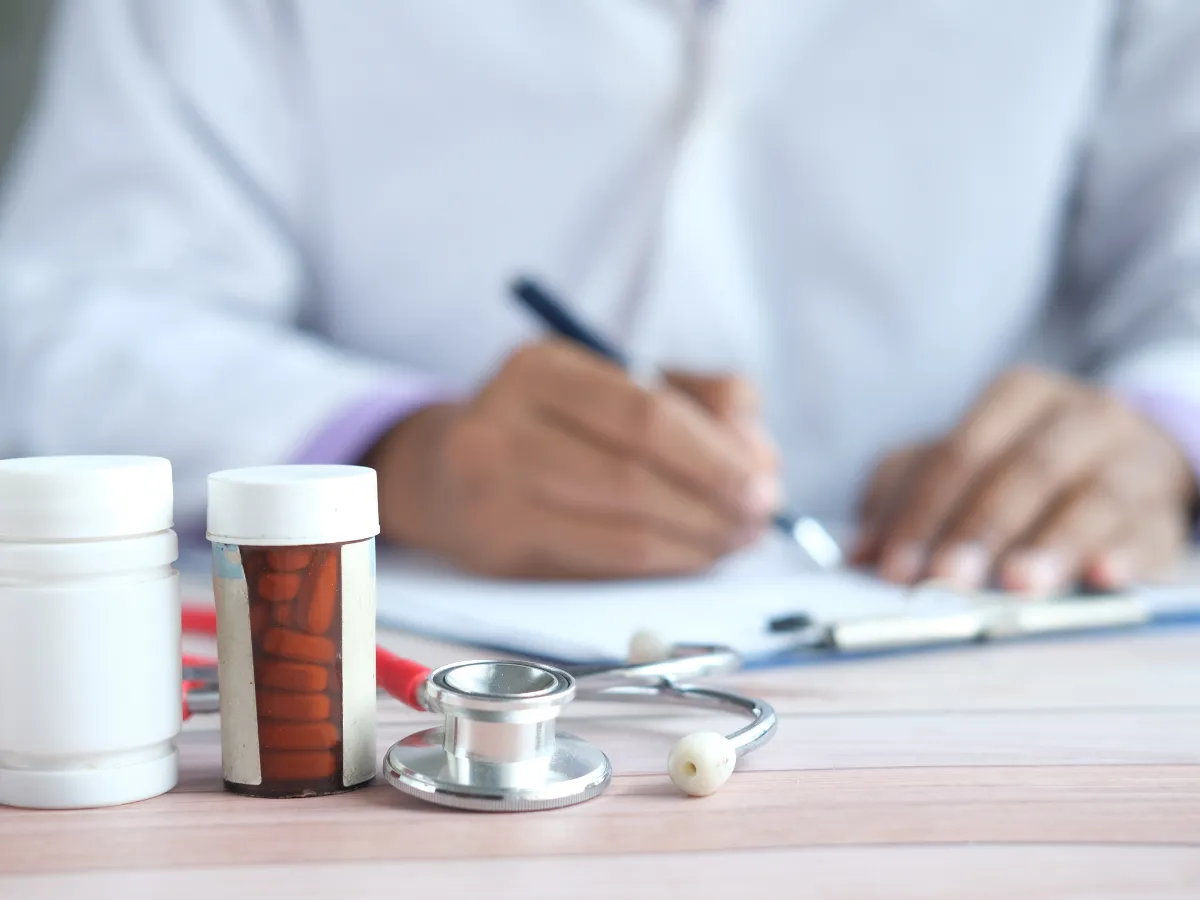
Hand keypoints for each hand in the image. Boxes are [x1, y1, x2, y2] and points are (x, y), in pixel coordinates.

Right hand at [364, 340, 779, 578]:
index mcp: (540, 368)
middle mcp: (502, 425)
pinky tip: (692, 557)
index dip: (715, 456)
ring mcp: (491, 493)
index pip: (645, 414)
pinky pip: (601, 565)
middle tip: (758, 519)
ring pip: (623, 531)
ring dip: (697, 542)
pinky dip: (662, 565)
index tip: (763, 482)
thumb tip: (759, 456)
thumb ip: (696, 400)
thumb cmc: (549, 425)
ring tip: (734, 540)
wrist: (440, 473)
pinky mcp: (496, 551)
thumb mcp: (610, 382)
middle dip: (714, 504)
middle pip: (634, 475)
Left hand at [852, 366, 1196, 593]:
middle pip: (1025, 471)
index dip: (924, 512)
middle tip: (946, 582)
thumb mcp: (962, 462)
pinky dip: (1125, 553)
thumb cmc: (1023, 464)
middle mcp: (1080, 416)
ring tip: (1017, 587)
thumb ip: (906, 495)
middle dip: (980, 530)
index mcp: (1018, 396)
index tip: (896, 568)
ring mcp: (1132, 459)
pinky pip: (1149, 528)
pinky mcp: (1164, 507)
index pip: (962, 453)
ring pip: (1092, 498)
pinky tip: (1101, 577)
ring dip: (1051, 545)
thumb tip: (858, 553)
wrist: (1130, 456)